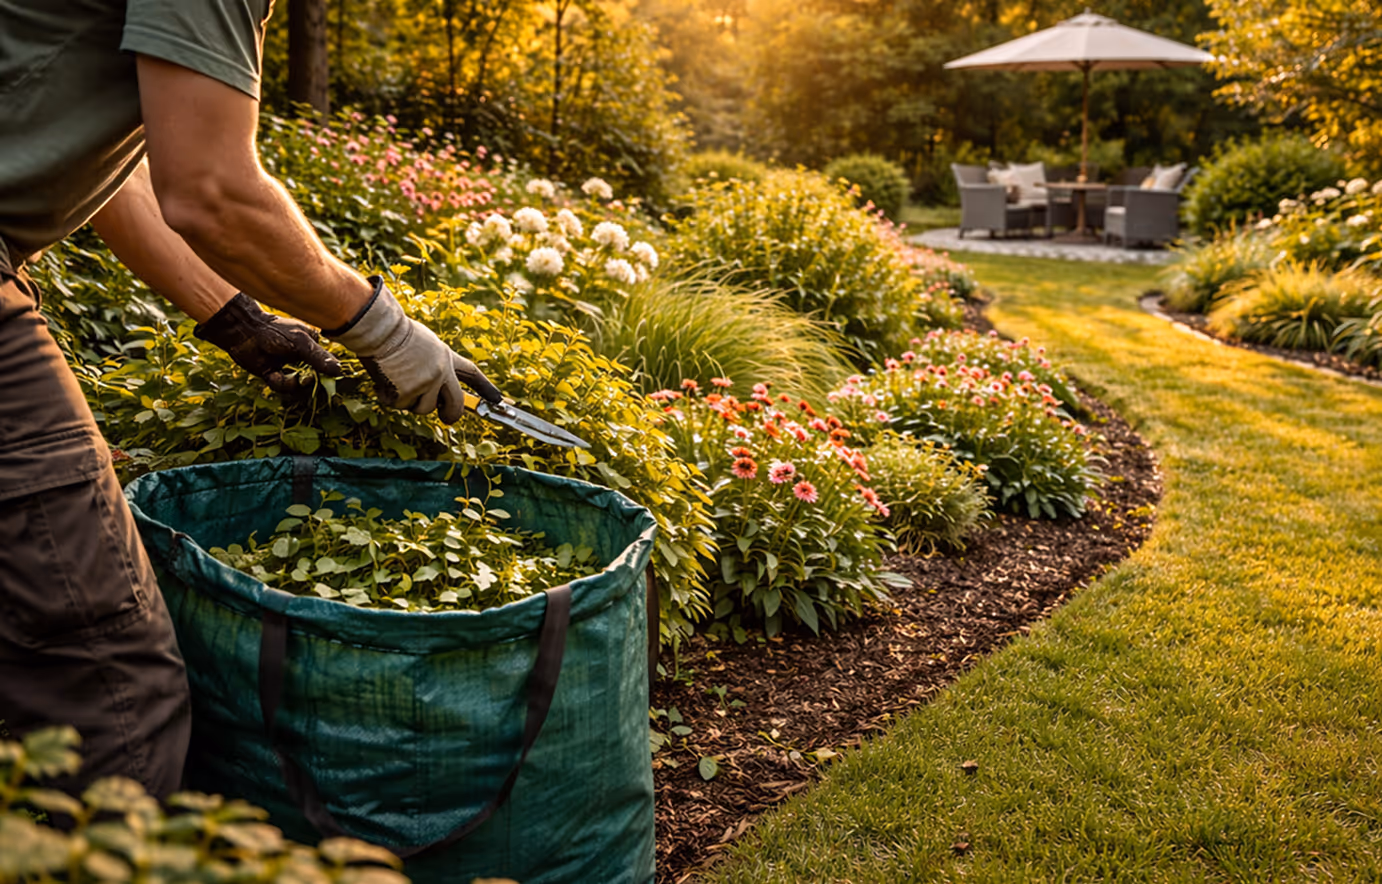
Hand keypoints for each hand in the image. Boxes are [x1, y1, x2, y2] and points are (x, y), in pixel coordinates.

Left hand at [194, 293, 341, 393]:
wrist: (244, 332)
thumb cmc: (274, 331)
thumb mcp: (300, 342)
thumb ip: (319, 357)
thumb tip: (339, 371)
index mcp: (315, 348)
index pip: (330, 366)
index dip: (328, 376)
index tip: (324, 379)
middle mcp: (305, 360)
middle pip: (317, 381)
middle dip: (309, 383)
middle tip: (303, 379)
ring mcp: (291, 369)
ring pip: (301, 389)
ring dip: (292, 385)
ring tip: (284, 376)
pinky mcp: (277, 377)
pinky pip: (285, 389)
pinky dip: (279, 383)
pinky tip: (272, 374)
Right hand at [326, 276, 501, 422]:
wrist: (380, 330)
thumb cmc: (395, 332)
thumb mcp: (424, 343)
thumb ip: (433, 363)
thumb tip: (434, 387)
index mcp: (446, 357)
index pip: (471, 373)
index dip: (485, 387)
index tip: (498, 399)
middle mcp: (441, 372)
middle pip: (455, 404)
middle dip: (451, 414)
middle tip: (446, 417)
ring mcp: (425, 384)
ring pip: (422, 408)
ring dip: (409, 400)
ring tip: (397, 378)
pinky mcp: (407, 394)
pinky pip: (399, 405)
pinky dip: (388, 396)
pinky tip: (384, 378)